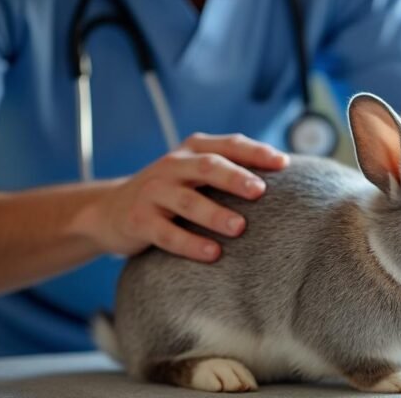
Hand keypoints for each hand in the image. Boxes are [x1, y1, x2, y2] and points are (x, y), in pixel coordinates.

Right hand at [76, 133, 288, 261]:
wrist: (111, 210)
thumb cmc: (172, 191)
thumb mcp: (196, 173)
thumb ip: (232, 170)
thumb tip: (290, 176)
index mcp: (192, 150)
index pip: (228, 145)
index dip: (256, 152)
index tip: (284, 164)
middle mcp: (172, 166)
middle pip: (207, 166)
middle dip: (234, 177)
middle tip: (260, 190)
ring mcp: (153, 193)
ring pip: (187, 201)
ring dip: (214, 214)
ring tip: (239, 228)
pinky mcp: (139, 220)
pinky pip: (166, 233)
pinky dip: (190, 243)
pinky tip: (212, 254)